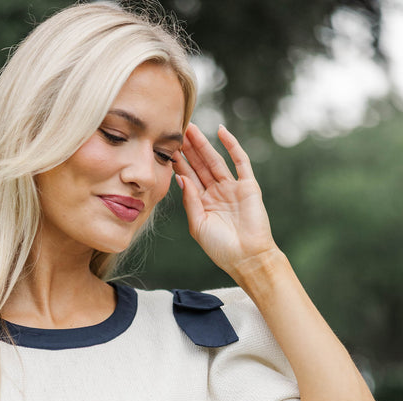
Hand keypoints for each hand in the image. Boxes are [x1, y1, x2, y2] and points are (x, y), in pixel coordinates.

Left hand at [173, 124, 277, 279]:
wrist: (247, 258)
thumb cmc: (221, 248)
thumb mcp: (198, 226)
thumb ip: (189, 202)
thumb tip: (181, 178)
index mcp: (203, 204)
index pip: (188, 178)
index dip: (179, 163)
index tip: (167, 147)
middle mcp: (216, 193)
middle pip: (200, 166)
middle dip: (189, 149)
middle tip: (177, 129)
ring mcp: (232, 188)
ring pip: (215, 161)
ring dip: (203, 144)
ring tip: (191, 128)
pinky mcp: (248, 185)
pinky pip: (240, 161)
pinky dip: (232, 145)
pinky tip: (221, 132)